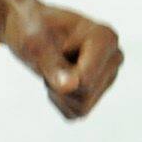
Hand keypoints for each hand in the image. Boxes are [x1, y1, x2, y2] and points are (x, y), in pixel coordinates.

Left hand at [3, 0, 122, 119]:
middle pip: (85, 93)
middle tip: (49, 58)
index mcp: (106, 38)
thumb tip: (70, 87)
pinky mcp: (97, 93)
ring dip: (57, 93)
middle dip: (58, 84)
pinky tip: (57, 78)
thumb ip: (53, 65)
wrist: (28, 28)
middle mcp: (114, 57)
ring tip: (54, 67)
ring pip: (82, 107)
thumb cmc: (32, 28)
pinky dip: (58, 101)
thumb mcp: (34, 43)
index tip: (54, 47)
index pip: (86, 80)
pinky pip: (75, 114)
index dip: (59, 73)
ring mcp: (108, 77)